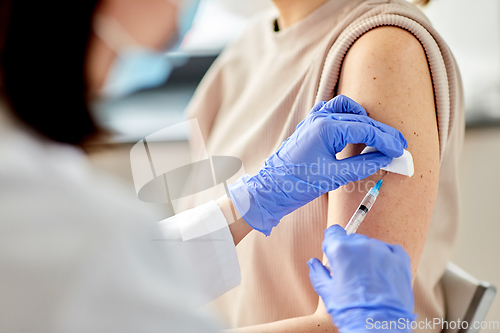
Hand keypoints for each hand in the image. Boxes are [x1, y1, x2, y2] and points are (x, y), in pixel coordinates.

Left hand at [228, 95, 407, 235]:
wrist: (271, 188)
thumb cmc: (298, 183)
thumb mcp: (335, 177)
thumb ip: (363, 165)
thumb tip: (386, 158)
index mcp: (326, 128)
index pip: (365, 129)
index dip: (386, 140)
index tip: (400, 150)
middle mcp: (319, 118)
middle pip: (360, 118)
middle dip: (381, 132)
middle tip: (398, 145)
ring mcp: (313, 119)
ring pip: (347, 109)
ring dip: (365, 120)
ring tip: (379, 137)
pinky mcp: (310, 125)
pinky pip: (333, 112)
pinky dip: (348, 117)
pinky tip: (355, 130)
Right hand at [308, 225, 415, 332]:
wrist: (378, 327)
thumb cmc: (351, 311)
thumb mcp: (326, 292)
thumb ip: (317, 272)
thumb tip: (313, 263)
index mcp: (341, 250)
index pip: (333, 232)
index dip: (331, 244)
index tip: (334, 253)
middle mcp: (362, 245)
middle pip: (352, 240)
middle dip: (349, 252)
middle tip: (350, 273)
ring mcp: (383, 251)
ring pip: (371, 245)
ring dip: (367, 256)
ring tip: (367, 278)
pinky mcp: (400, 260)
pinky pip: (390, 250)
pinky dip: (386, 258)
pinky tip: (381, 274)